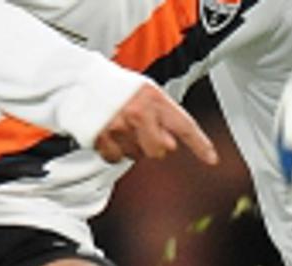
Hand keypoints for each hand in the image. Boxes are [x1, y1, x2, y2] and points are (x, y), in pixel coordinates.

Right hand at [94, 83, 218, 165]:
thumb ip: (161, 116)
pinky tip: (110, 135)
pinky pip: (115, 158)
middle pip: (160, 151)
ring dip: (132, 147)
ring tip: (122, 128)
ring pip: (136, 156)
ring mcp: (119, 127)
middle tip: (142, 132)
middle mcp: (139, 113)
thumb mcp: (145, 92)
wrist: (79, 81)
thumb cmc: (115, 88)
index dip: (200, 144)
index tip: (211, 159)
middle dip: (154, 146)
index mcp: (154, 98)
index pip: (185, 125)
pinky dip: (113, 151)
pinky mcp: (101, 138)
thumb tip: (170, 144)